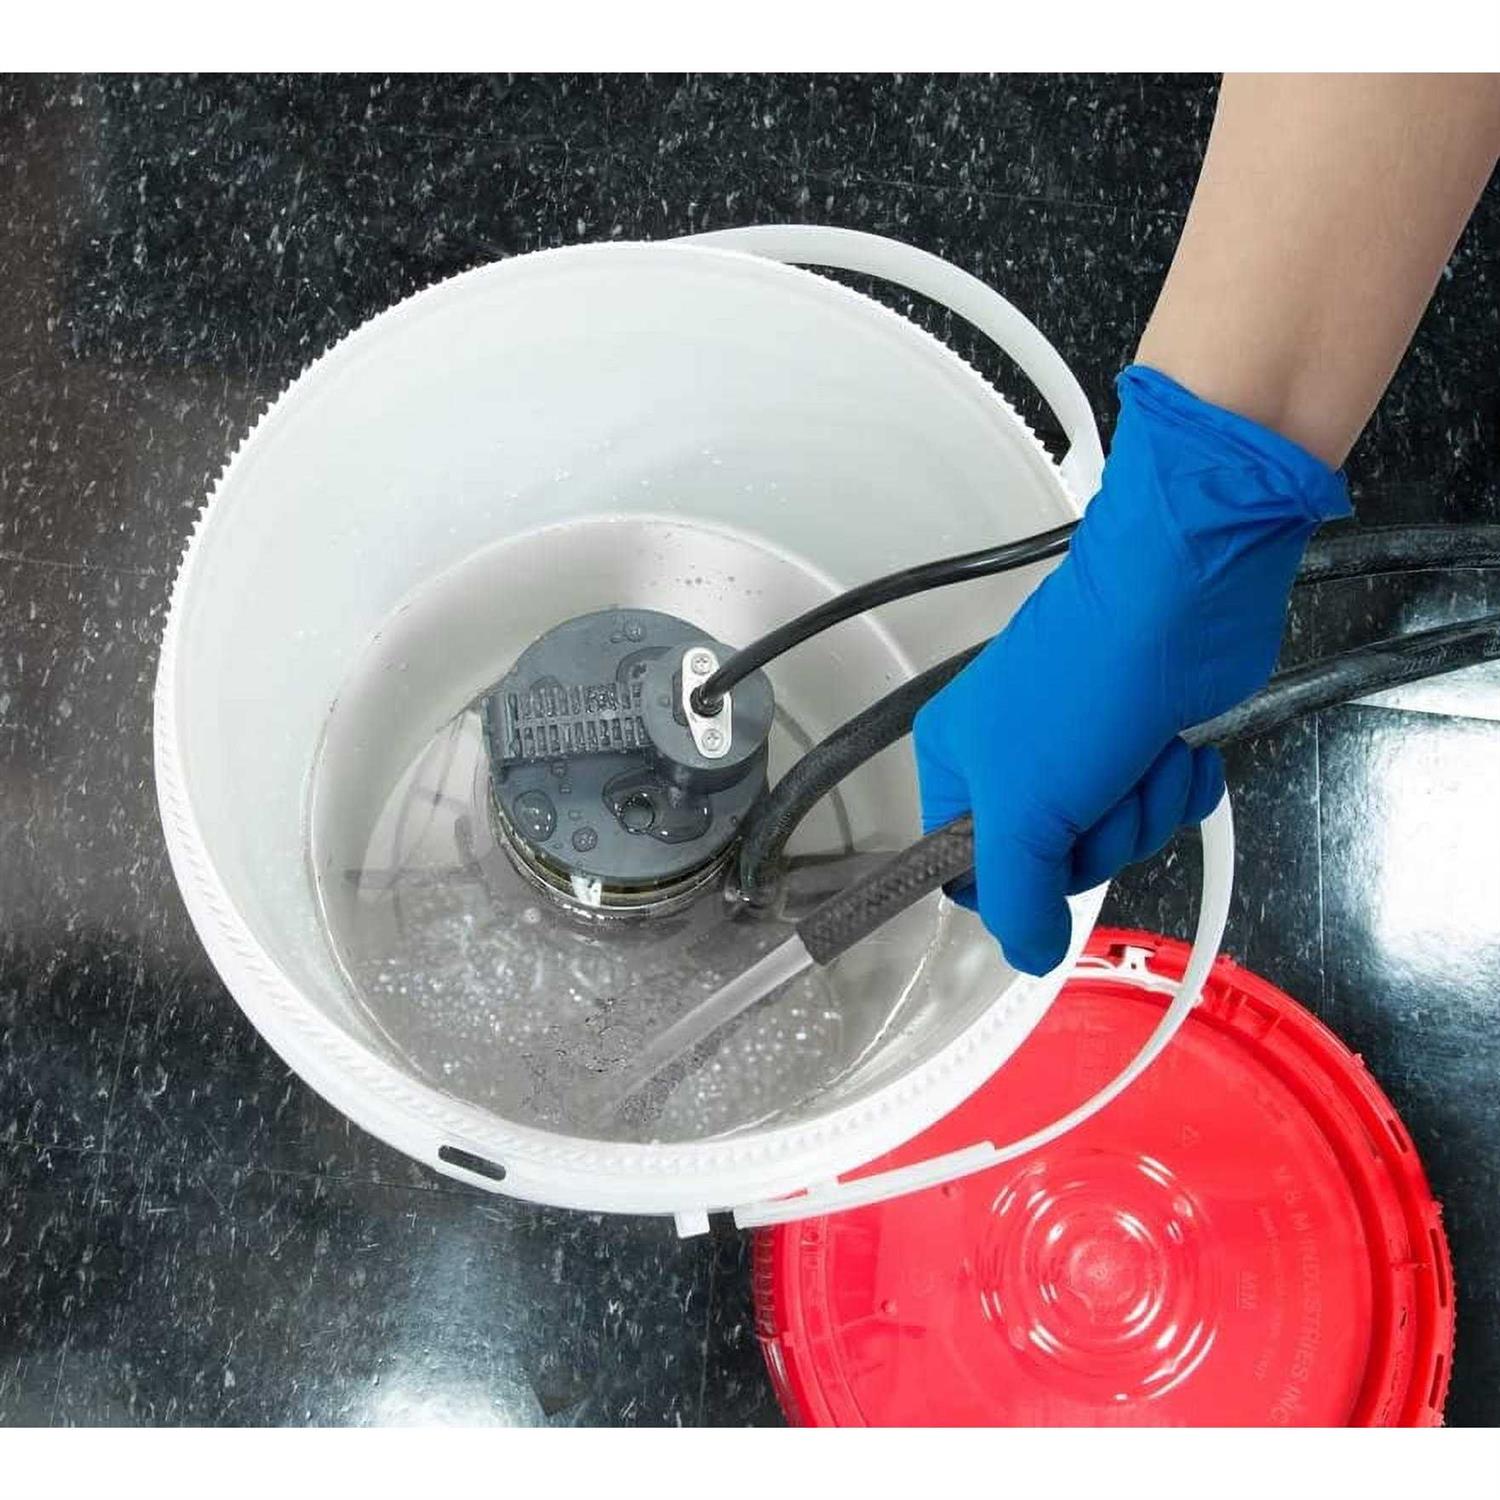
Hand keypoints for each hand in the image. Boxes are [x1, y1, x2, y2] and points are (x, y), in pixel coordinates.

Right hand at [912, 364, 1349, 974]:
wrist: (1181, 599)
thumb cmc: (1082, 685)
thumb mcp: (1022, 810)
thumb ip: (1014, 898)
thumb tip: (1028, 955)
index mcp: (955, 763)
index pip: (966, 868)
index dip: (1015, 880)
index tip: (1045, 852)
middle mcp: (1012, 760)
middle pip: (1053, 864)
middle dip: (1099, 834)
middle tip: (1101, 786)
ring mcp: (1083, 753)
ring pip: (1115, 840)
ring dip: (1144, 807)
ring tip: (1142, 753)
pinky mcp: (1143, 745)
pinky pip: (1161, 809)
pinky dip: (1178, 787)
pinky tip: (1175, 746)